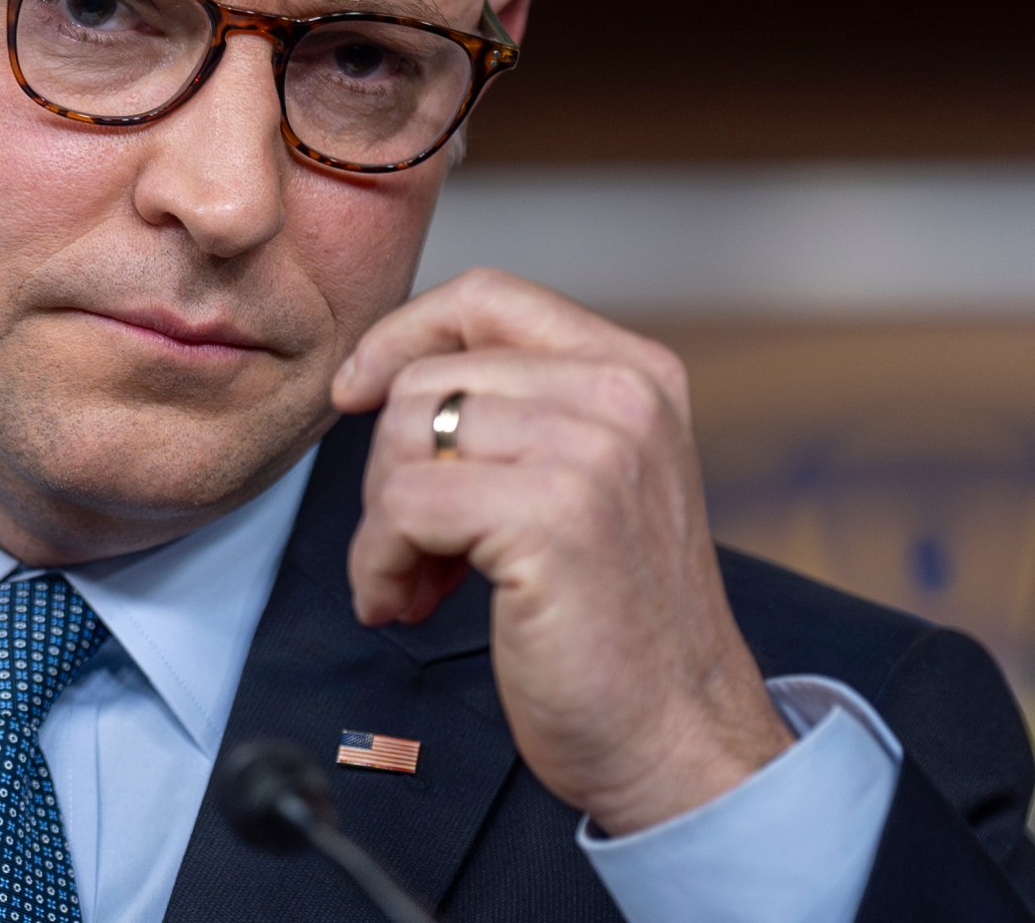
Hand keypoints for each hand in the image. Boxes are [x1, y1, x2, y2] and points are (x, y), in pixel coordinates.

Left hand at [331, 268, 791, 835]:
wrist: (676, 738)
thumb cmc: (616, 625)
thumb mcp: (587, 482)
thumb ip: (522, 413)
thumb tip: (391, 377)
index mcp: (636, 374)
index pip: (487, 296)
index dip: (401, 336)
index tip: (357, 392)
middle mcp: (623, 398)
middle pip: (428, 379)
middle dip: (390, 469)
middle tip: (409, 549)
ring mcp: (593, 453)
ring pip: (406, 440)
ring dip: (381, 526)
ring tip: (414, 581)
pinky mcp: (553, 518)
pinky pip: (404, 508)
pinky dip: (380, 564)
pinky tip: (407, 605)